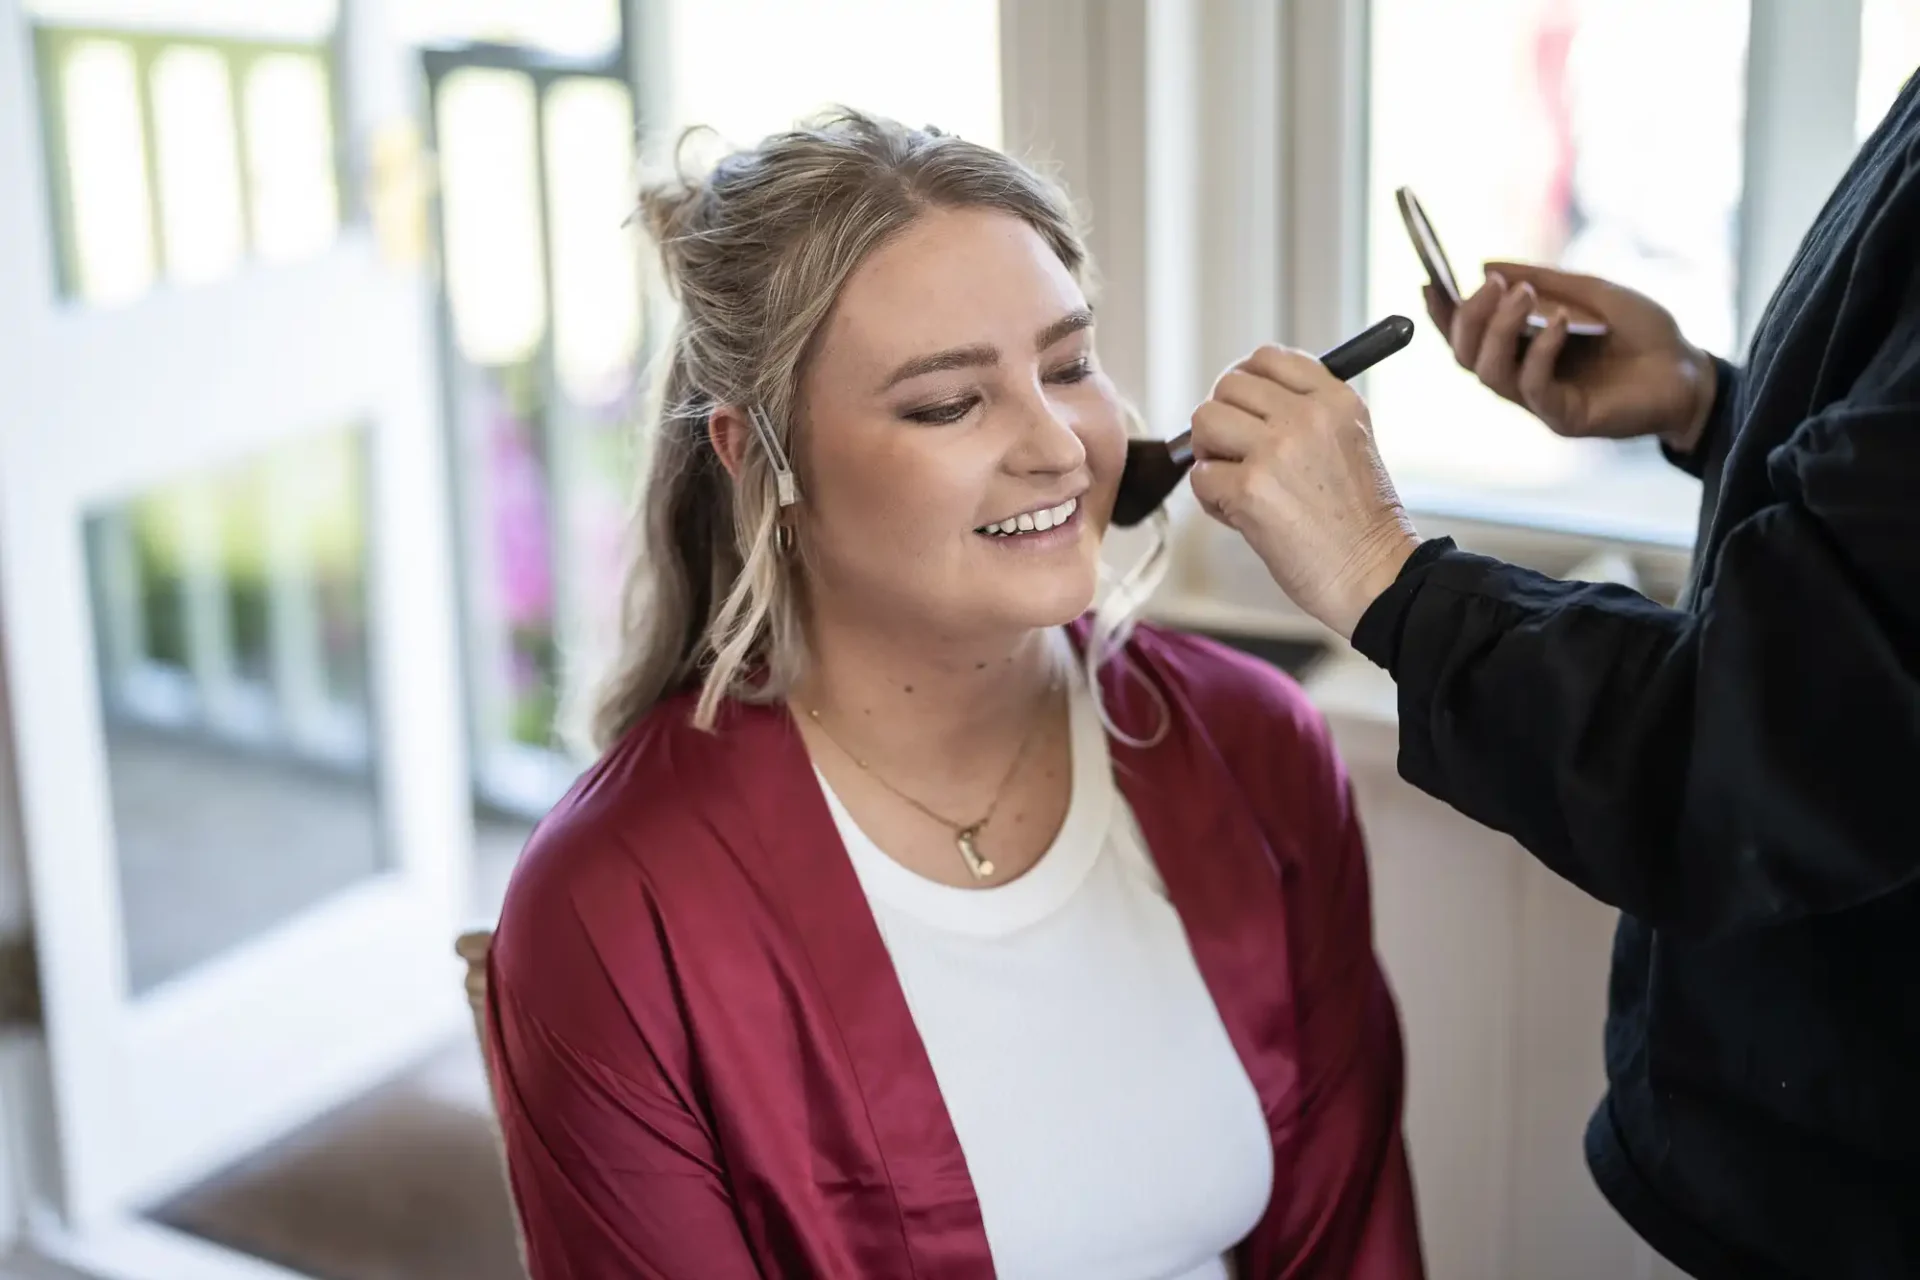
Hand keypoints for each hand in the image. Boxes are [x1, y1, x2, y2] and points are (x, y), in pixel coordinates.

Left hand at [1188, 345, 1419, 639]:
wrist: (1374, 576)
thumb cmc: (1360, 521)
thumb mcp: (1350, 442)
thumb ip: (1304, 414)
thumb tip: (1240, 404)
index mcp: (1335, 400)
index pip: (1267, 357)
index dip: (1244, 382)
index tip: (1243, 409)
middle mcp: (1307, 417)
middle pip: (1228, 386)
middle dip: (1222, 420)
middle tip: (1234, 454)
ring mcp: (1276, 451)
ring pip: (1204, 421)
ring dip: (1209, 454)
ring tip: (1234, 482)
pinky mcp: (1249, 490)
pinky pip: (1200, 475)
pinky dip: (1211, 498)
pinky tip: (1239, 515)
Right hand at [1426, 262, 1717, 452]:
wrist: (1692, 371)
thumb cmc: (1647, 334)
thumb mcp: (1594, 292)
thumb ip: (1545, 281)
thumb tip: (1487, 263)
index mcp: (1524, 347)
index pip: (1469, 334)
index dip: (1443, 313)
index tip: (1430, 283)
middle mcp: (1523, 375)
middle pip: (1467, 355)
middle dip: (1469, 318)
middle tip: (1491, 284)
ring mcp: (1541, 400)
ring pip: (1489, 373)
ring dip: (1499, 329)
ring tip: (1520, 295)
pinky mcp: (1564, 418)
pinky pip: (1533, 387)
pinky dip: (1541, 351)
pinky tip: (1562, 323)